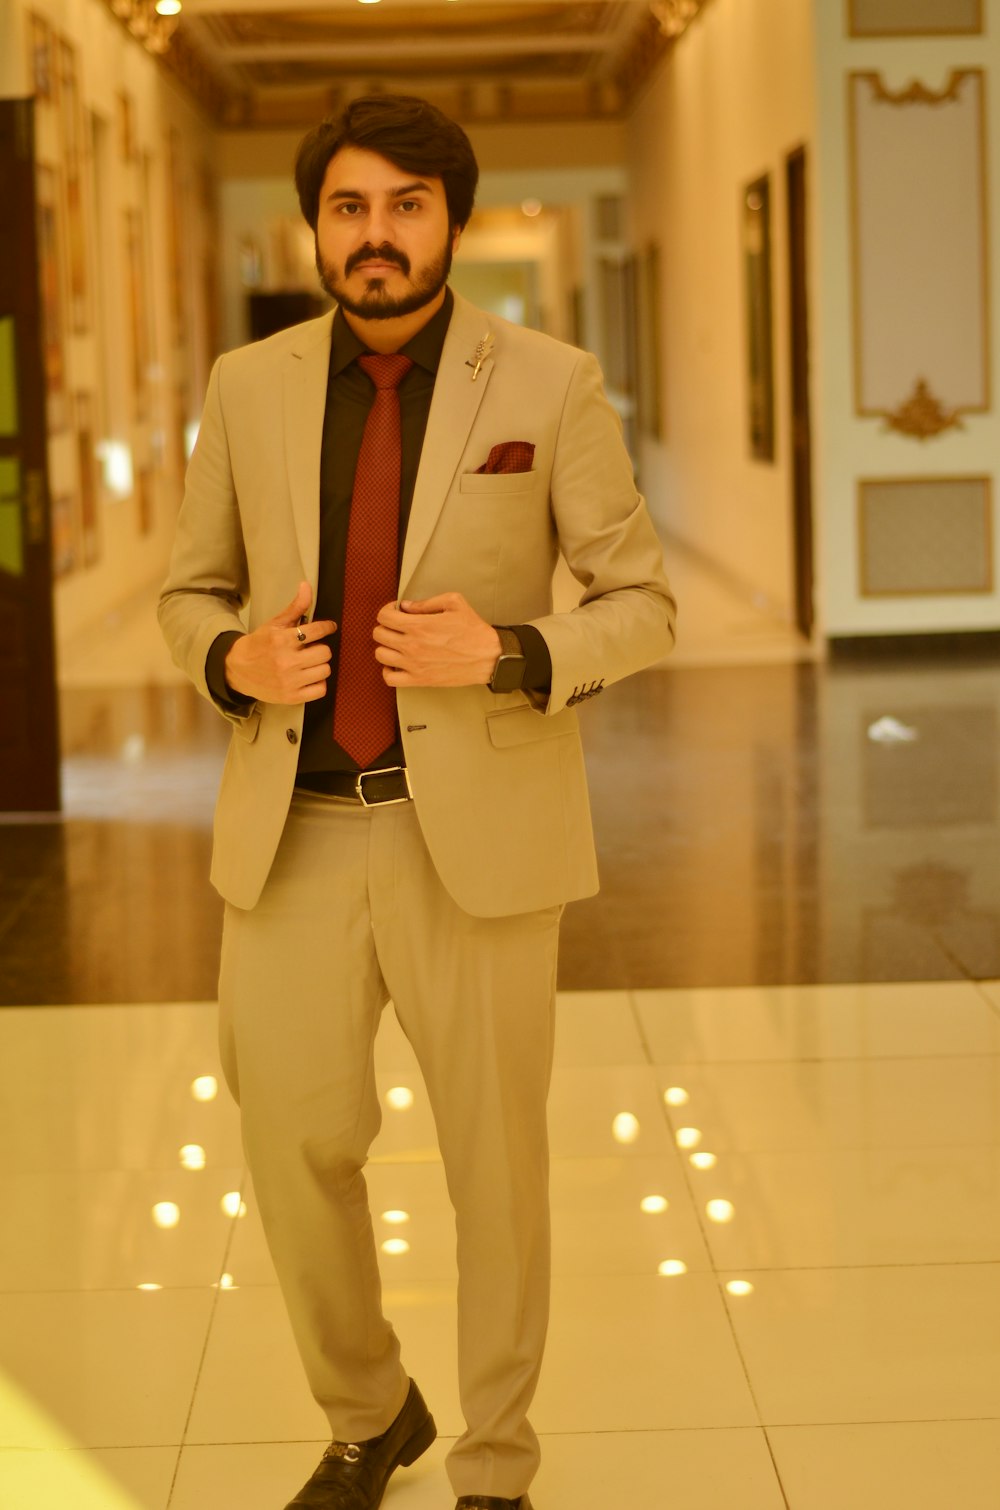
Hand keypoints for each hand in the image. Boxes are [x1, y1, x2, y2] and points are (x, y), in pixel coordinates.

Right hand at [225, 581, 335, 704]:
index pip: (318, 630)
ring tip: (309, 663)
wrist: (237, 670)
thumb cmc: (259, 645)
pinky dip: (318, 683)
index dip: (327, 627)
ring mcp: (290, 681)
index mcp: (283, 640)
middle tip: (312, 648)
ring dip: (320, 665)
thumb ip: (295, 607)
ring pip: (325, 670)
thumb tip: (306, 585)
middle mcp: (287, 661)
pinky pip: (320, 690)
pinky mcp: (291, 696)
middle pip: (325, 652)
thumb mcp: (275, 624)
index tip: (328, 628)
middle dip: (320, 648)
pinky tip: (309, 677)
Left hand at [373, 592, 501, 687]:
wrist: (488, 657)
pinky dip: (388, 671)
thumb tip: (407, 606)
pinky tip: (396, 663)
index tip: (396, 611)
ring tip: (397, 644)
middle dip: (386, 626)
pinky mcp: (419, 680)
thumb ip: (427, 603)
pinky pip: (389, 679)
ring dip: (385, 646)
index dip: (387, 610)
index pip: (384, 616)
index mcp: (419, 626)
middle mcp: (412, 646)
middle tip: (398, 626)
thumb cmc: (473, 631)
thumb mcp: (454, 603)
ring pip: (380, 655)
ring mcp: (414, 665)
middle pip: (379, 634)